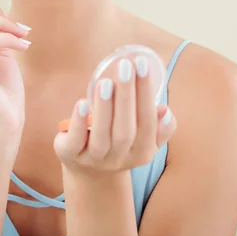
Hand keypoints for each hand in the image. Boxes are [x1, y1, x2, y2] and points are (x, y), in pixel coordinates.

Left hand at [53, 56, 175, 175]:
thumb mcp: (143, 137)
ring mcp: (94, 159)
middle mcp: (120, 158)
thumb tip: (165, 110)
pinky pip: (75, 141)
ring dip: (104, 108)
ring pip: (101, 136)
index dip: (146, 93)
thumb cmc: (120, 141)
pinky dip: (78, 122)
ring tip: (105, 82)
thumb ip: (158, 125)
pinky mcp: (71, 155)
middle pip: (126, 130)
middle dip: (126, 96)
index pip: (148, 122)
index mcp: (142, 151)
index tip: (142, 64)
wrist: (89, 171)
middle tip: (125, 66)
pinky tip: (81, 103)